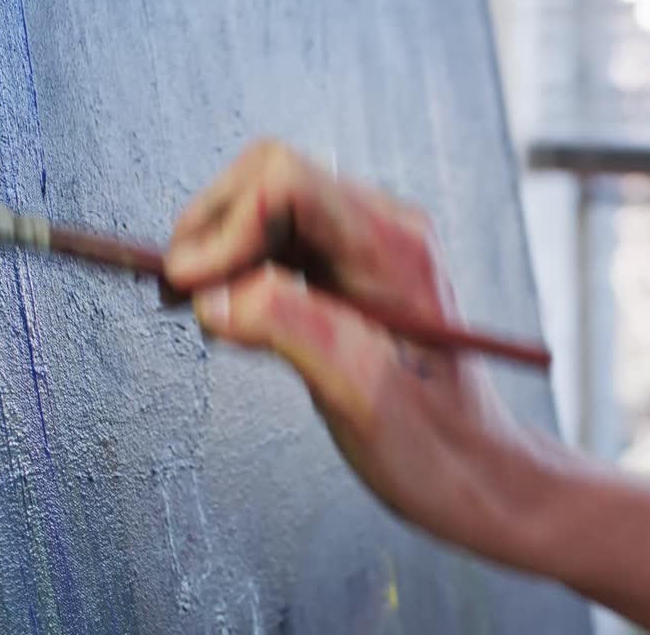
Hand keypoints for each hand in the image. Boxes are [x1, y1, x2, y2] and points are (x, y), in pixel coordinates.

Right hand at [165, 139, 546, 560]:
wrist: (474, 471)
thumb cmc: (432, 444)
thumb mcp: (359, 392)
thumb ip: (289, 328)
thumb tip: (212, 294)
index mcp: (393, 247)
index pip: (289, 181)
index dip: (225, 225)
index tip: (191, 285)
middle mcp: (381, 230)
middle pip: (271, 178)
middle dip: (212, 226)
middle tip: (175, 291)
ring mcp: (365, 247)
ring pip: (268, 206)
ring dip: (218, 245)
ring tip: (188, 302)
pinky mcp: (349, 272)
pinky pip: (279, 242)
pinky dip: (237, 266)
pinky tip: (221, 311)